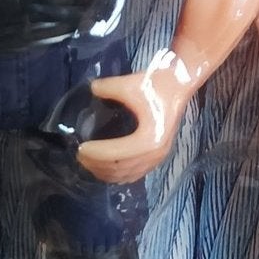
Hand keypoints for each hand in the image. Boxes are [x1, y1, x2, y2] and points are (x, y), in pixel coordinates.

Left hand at [78, 61, 194, 183]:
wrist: (179, 84)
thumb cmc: (157, 84)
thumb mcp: (129, 84)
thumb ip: (107, 88)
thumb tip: (90, 89)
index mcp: (149, 139)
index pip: (116, 154)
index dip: (96, 153)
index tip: (80, 147)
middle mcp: (155, 153)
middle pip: (120, 168)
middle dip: (97, 165)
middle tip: (79, 156)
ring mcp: (158, 157)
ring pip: (128, 174)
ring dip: (107, 172)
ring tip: (89, 163)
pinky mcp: (159, 156)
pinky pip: (136, 173)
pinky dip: (120, 174)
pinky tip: (107, 169)